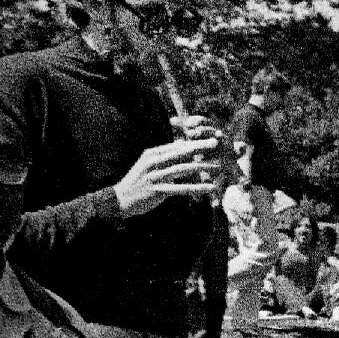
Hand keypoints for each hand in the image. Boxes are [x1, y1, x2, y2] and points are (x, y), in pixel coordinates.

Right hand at [112, 134, 226, 215]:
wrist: (120, 199)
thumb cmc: (138, 181)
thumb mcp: (149, 164)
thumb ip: (166, 155)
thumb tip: (182, 144)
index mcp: (152, 154)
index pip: (176, 145)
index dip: (193, 141)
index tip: (209, 138)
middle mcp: (153, 162)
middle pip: (181, 152)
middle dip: (199, 146)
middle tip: (216, 142)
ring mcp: (155, 176)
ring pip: (183, 169)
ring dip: (202, 167)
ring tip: (218, 167)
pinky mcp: (158, 191)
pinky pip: (182, 188)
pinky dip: (198, 187)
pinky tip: (210, 187)